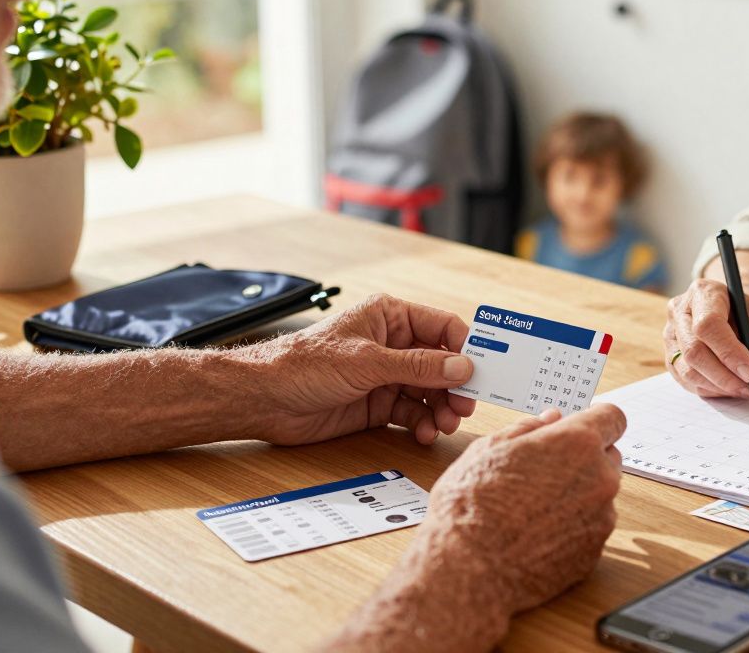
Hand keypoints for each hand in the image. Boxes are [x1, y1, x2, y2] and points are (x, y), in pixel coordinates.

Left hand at [244, 294, 476, 445]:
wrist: (265, 399)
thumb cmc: (306, 364)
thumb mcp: (368, 362)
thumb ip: (418, 366)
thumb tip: (463, 366)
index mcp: (391, 317)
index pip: (443, 327)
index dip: (466, 348)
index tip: (483, 371)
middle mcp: (394, 344)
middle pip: (442, 363)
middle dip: (455, 386)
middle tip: (465, 407)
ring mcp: (386, 375)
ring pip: (430, 391)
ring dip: (441, 408)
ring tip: (444, 424)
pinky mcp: (378, 403)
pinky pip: (412, 412)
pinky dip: (423, 423)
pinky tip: (425, 432)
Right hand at [327, 404, 625, 652]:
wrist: (467, 570)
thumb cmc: (471, 507)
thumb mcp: (489, 449)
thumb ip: (528, 428)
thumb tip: (549, 420)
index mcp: (577, 445)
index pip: (612, 418)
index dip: (596, 419)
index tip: (583, 424)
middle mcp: (599, 480)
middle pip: (609, 457)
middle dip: (585, 458)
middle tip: (546, 468)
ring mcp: (600, 520)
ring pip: (600, 495)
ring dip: (578, 494)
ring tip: (533, 506)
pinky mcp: (593, 553)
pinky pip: (591, 529)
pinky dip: (572, 527)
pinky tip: (537, 532)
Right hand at [664, 278, 748, 397]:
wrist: (736, 314)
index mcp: (704, 293)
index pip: (708, 324)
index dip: (728, 352)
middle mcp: (680, 311)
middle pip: (694, 351)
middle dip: (724, 376)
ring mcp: (671, 335)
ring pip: (687, 370)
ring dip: (717, 386)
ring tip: (742, 388)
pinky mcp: (670, 356)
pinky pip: (685, 381)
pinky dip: (709, 389)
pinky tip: (728, 387)